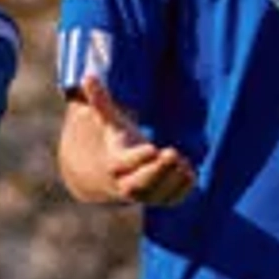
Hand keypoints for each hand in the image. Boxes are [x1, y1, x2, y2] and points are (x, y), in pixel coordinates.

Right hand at [80, 77, 197, 206]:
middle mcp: (125, 184)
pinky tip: (191, 173)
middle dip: (157, 171)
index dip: (138, 158)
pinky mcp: (156, 200)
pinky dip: (182, 191)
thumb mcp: (109, 123)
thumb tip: (88, 76)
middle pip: (138, 185)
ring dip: (172, 180)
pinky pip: (169, 201)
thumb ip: (101, 103)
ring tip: (184, 162)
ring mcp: (141, 195)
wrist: (109, 176)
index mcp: (114, 163)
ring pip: (155, 195)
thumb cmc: (114, 142)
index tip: (153, 148)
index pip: (123, 164)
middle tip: (173, 153)